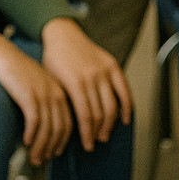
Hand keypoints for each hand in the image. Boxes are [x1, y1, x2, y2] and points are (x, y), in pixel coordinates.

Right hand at [0, 25, 72, 164]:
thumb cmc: (18, 76)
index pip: (67, 123)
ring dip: (41, 146)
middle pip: (60, 128)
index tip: (54, 153)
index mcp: (61, 93)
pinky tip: (26, 142)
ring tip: (33, 158)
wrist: (3, 57)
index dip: (61, 141)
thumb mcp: (36, 90)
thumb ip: (43, 107)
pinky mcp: (29, 95)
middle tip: (41, 161)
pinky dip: (32, 134)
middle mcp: (56, 94)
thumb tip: (41, 132)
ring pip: (48, 128)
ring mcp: (44, 94)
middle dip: (51, 148)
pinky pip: (35, 120)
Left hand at [40, 17, 132, 151]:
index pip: (86, 116)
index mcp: (75, 82)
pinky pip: (124, 90)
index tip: (87, 144)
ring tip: (105, 133)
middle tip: (95, 142)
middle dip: (98, 131)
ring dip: (110, 123)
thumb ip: (64, 103)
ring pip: (112, 105)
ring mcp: (104, 71)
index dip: (87, 134)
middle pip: (100, 113)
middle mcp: (92, 77)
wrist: (62, 35)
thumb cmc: (53, 60)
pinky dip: (126, 106)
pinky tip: (124, 118)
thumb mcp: (52, 83)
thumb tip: (67, 129)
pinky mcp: (113, 66)